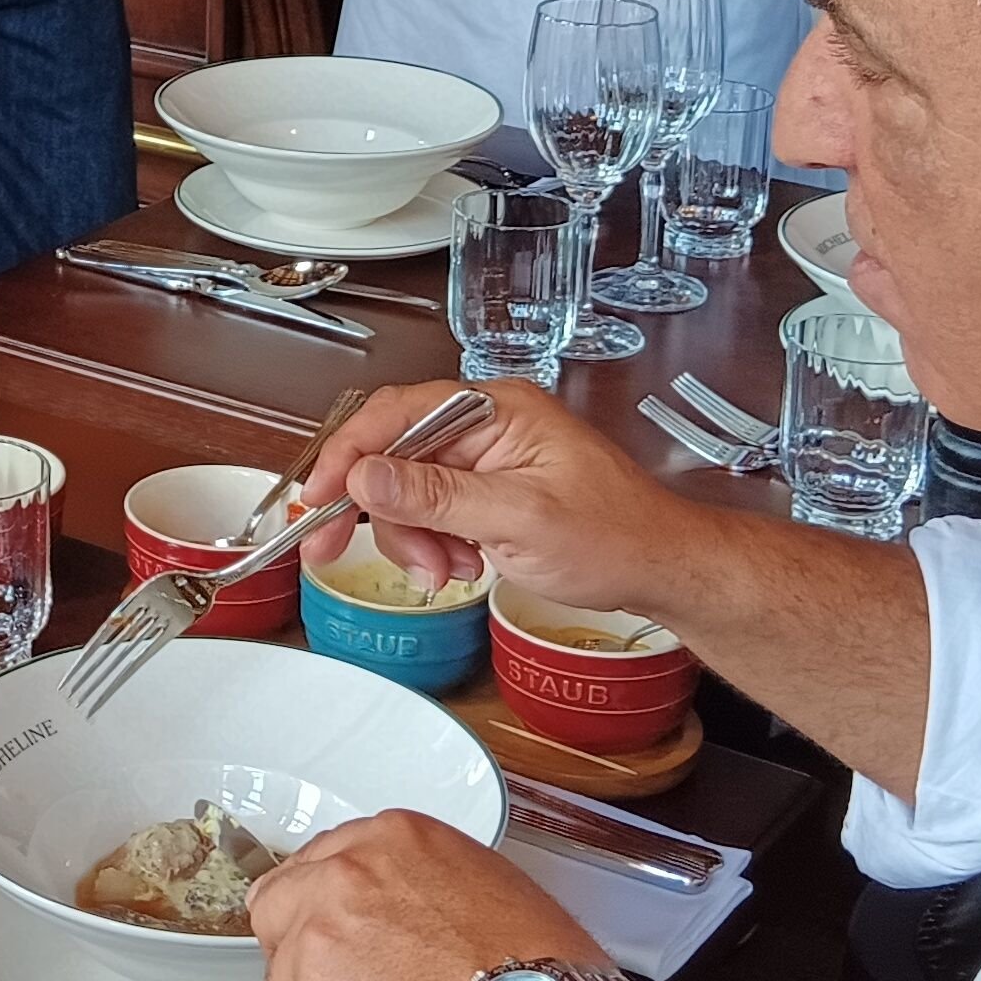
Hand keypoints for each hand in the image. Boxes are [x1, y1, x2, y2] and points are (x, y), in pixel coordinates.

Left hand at [251, 810, 606, 980]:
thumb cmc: (539, 978)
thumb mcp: (488, 887)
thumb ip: (418, 884)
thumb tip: (401, 909)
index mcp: (389, 841)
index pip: (317, 862)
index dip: (328, 904)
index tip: (341, 927)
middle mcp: (341, 882)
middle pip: (276, 909)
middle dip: (300, 945)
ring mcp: (317, 946)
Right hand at [300, 379, 717, 626]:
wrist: (664, 570)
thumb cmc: (614, 538)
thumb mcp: (517, 519)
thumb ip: (435, 495)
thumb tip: (365, 475)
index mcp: (496, 409)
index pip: (397, 413)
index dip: (348, 454)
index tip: (316, 498)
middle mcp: (488, 423)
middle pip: (396, 453)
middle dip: (379, 509)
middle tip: (336, 551)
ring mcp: (490, 456)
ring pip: (411, 489)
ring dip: (412, 536)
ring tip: (443, 572)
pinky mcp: (493, 489)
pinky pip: (437, 510)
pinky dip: (435, 543)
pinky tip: (459, 567)